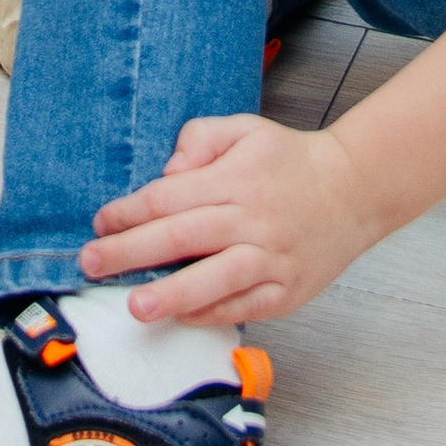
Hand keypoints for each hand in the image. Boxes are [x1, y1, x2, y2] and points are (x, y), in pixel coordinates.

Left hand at [78, 115, 384, 325]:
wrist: (353, 190)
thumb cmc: (288, 159)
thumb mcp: (242, 128)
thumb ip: (198, 138)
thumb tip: (167, 171)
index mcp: (234, 180)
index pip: (169, 197)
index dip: (129, 211)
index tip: (100, 222)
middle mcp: (250, 221)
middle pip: (182, 238)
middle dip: (131, 252)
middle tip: (93, 262)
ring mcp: (271, 260)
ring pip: (215, 280)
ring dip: (172, 295)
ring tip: (137, 307)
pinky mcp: (286, 291)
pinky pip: (243, 306)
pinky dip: (211, 313)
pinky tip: (182, 316)